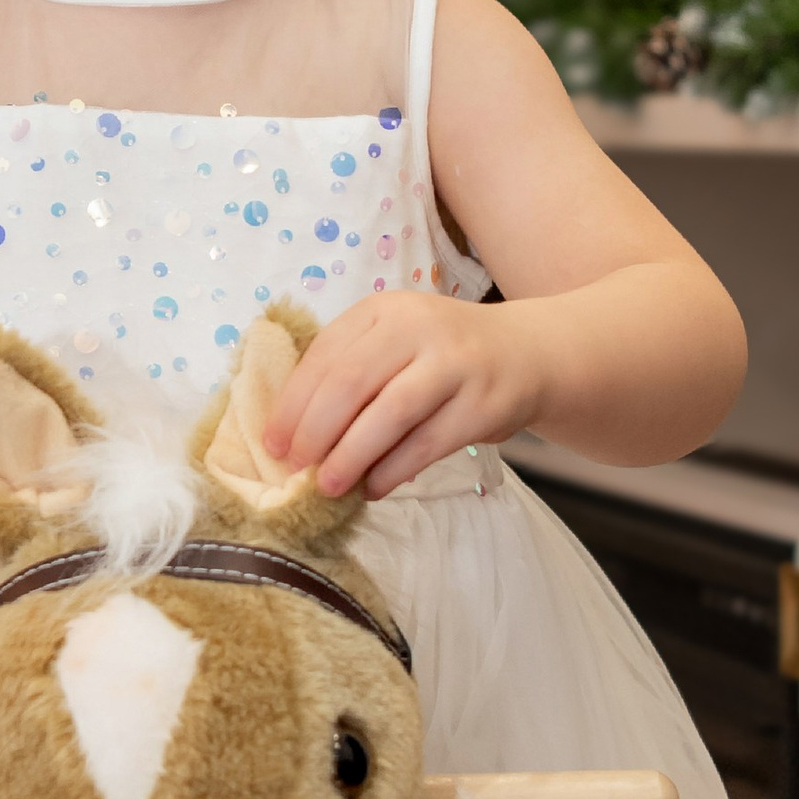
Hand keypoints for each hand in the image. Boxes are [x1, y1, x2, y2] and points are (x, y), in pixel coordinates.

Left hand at [267, 292, 544, 500]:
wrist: (526, 353)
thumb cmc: (440, 355)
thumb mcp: (393, 342)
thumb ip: (349, 372)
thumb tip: (293, 435)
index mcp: (383, 310)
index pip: (325, 356)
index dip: (293, 403)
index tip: (272, 443)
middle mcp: (418, 327)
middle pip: (351, 382)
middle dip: (315, 431)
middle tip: (294, 468)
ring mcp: (455, 364)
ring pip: (389, 413)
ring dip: (351, 455)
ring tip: (327, 486)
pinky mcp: (482, 404)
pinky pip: (427, 443)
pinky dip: (393, 470)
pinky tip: (373, 488)